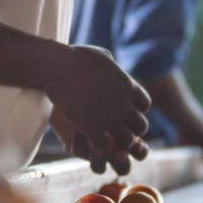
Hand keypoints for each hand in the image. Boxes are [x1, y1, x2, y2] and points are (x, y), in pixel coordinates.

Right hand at [46, 45, 150, 174]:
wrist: (56, 67)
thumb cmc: (74, 58)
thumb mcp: (100, 56)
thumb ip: (111, 65)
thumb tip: (112, 64)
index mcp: (128, 86)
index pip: (145, 104)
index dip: (136, 109)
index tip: (124, 108)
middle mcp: (123, 104)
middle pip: (141, 126)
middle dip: (132, 129)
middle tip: (119, 128)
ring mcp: (109, 118)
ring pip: (127, 140)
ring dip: (119, 141)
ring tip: (109, 137)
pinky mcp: (92, 128)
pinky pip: (105, 145)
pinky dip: (100, 144)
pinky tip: (91, 137)